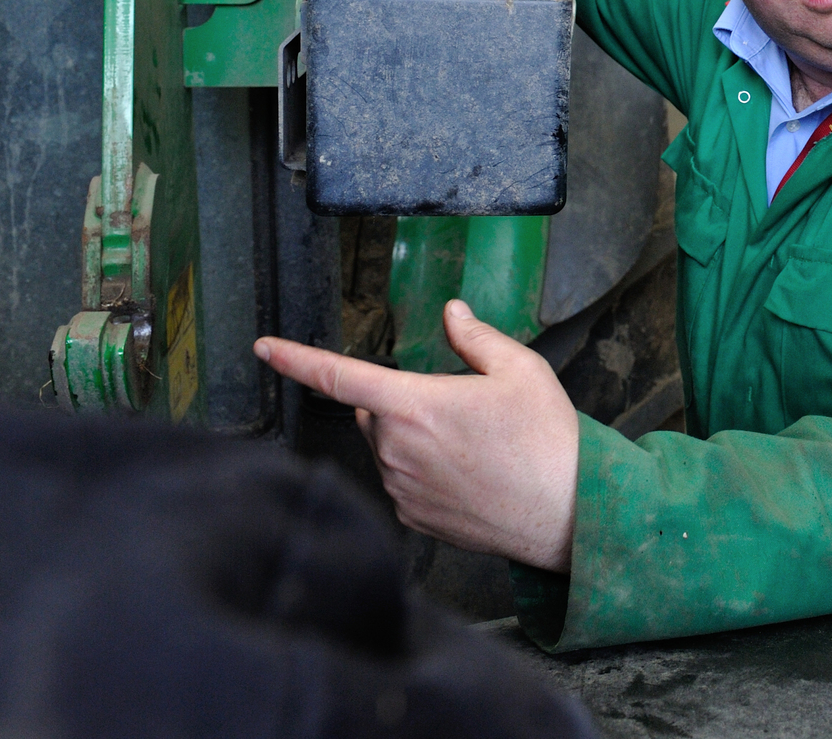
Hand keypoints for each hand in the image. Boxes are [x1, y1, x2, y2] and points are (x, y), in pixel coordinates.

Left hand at [253, 300, 578, 570]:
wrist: (568, 514)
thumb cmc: (547, 441)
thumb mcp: (521, 370)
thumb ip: (476, 337)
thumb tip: (452, 313)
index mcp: (416, 405)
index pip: (339, 376)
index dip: (295, 359)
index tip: (263, 347)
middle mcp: (396, 450)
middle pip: (370, 411)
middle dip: (397, 401)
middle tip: (455, 406)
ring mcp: (400, 489)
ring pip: (384, 448)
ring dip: (408, 438)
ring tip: (470, 445)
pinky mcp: (412, 518)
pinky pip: (399, 482)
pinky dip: (419, 472)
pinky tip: (465, 475)